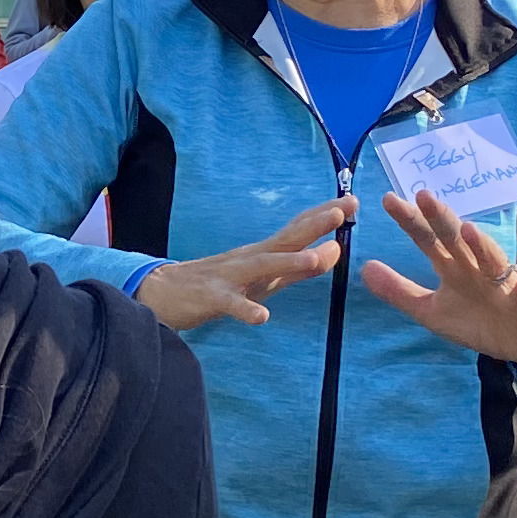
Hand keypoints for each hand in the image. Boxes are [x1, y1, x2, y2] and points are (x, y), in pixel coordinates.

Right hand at [133, 200, 350, 328]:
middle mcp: (250, 258)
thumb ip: (299, 266)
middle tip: (340, 211)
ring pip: (262, 266)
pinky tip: (261, 317)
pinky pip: (230, 303)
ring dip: (289, 262)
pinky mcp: (212, 298)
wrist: (163, 292)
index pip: (297, 229)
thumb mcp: (264, 275)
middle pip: (284, 239)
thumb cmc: (219, 283)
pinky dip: (245, 309)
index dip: (323, 215)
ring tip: (314, 260)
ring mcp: (230, 276)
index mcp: (264, 252)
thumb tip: (336, 250)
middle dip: (312, 226)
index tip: (353, 200)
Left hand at [361, 188, 516, 373]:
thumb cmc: (475, 320)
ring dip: (481, 246)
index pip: (428, 239)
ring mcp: (500, 285)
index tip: (389, 199)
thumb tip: (364, 268)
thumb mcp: (430, 310)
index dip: (410, 221)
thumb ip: (399, 291)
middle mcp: (475, 268)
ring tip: (469, 229)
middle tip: (424, 196)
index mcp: (452, 267)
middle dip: (441, 219)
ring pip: (492, 261)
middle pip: (456, 240)